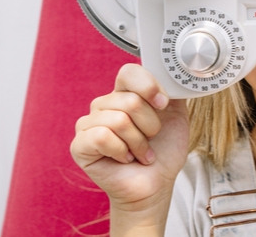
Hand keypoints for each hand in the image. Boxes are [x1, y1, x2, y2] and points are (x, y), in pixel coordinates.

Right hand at [70, 64, 188, 224]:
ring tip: (140, 152)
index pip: (129, 72)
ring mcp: (89, 124)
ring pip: (119, 120)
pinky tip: (124, 159)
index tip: (163, 104)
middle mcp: (104, 104)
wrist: (157, 183)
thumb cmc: (164, 151)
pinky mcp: (79, 145)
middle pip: (130, 100)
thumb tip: (173, 75)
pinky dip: (121, 151)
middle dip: (150, 125)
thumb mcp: (176, 114)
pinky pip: (102, 137)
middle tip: (151, 139)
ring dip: (139, 142)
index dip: (149, 87)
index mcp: (125, 93)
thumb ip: (173, 90)